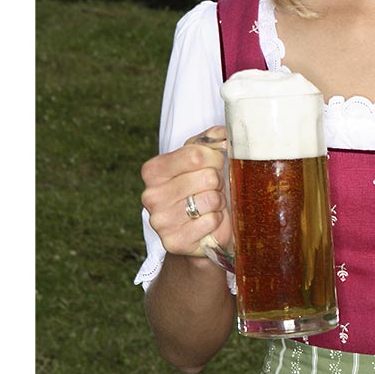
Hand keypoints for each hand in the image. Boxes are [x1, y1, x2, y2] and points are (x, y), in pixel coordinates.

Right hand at [141, 126, 232, 256]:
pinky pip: (210, 221)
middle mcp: (151, 195)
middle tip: (212, 190)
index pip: (196, 154)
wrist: (199, 233)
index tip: (216, 164)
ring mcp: (160, 220)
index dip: (215, 158)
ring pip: (211, 199)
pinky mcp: (173, 241)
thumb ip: (210, 141)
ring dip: (218, 202)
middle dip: (218, 182)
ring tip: (210, 206)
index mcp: (153, 170)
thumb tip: (223, 132)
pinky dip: (217, 221)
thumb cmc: (201, 192)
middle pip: (207, 177)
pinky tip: (207, 222)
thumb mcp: (202, 161)